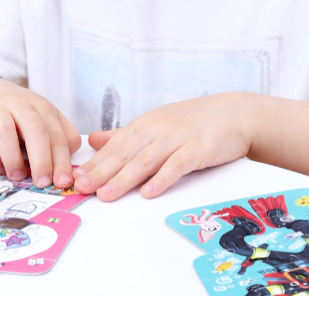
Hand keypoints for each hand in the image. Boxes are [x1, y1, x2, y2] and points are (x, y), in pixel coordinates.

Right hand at [0, 77, 81, 188]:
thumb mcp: (41, 118)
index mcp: (42, 107)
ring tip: (18, 177)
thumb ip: (57, 137)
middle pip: (36, 130)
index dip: (62, 160)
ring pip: (6, 131)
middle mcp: (20, 104)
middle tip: (43, 183)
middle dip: (42, 160)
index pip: (58, 134)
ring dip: (14, 159)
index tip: (63, 182)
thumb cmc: (16, 114)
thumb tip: (66, 169)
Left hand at [73, 92, 252, 200]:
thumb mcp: (155, 124)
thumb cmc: (194, 122)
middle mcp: (156, 130)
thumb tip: (93, 140)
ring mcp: (177, 139)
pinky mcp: (198, 149)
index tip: (73, 178)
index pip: (113, 147)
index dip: (94, 163)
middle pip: (124, 154)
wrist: (235, 113)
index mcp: (144, 126)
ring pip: (145, 160)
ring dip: (124, 178)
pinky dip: (162, 178)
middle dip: (100, 172)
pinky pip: (177, 165)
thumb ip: (124, 135)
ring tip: (106, 195)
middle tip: (80, 188)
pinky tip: (149, 192)